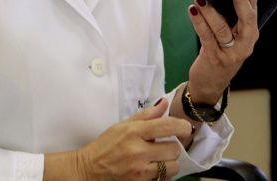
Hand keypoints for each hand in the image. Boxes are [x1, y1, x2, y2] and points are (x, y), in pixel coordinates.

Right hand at [76, 98, 190, 179]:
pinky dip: (162, 174)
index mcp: (133, 132)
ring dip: (170, 162)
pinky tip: (153, 168)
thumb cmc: (106, 145)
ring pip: (172, 167)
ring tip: (160, 159)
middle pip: (174, 149)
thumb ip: (146, 116)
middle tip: (164, 145)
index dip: (182, 126)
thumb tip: (164, 104)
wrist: (90, 169)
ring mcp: (140, 171)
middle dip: (173, 147)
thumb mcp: (122, 125)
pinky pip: (163, 179)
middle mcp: (138, 151)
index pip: (167, 126)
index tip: (186, 128)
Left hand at [186, 0, 259, 102]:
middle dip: (241, 0)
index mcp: (251, 34)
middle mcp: (245, 44)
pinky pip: (206, 37)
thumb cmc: (222, 52)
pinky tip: (192, 10)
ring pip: (222, 28)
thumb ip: (232, 15)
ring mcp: (231, 53)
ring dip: (210, 11)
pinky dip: (198, 22)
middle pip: (246, 19)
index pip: (254, 8)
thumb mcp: (232, 35)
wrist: (211, 83)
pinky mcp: (214, 58)